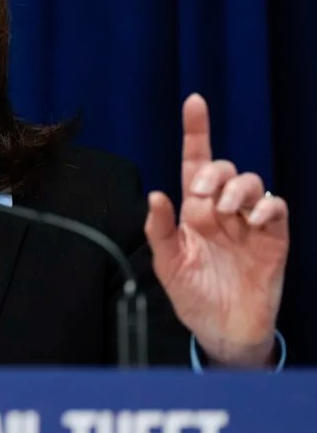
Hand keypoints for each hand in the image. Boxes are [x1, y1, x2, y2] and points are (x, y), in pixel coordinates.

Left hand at [144, 93, 288, 366]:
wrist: (222, 330)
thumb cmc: (193, 295)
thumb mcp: (167, 264)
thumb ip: (158, 231)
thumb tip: (155, 195)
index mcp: (193, 211)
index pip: (194, 164)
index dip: (196, 132)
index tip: (194, 102)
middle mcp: (221, 211)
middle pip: (223, 169)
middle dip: (213, 172)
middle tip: (201, 195)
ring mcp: (248, 224)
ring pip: (252, 182)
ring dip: (238, 188)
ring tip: (225, 210)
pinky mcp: (273, 239)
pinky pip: (277, 208)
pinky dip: (267, 207)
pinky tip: (254, 220)